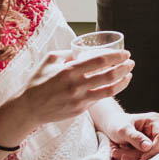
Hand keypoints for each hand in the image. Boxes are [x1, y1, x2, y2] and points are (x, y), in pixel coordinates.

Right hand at [12, 49, 133, 129]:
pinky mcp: (80, 110)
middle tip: (131, 62)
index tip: (125, 53)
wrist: (27, 109)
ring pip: (109, 91)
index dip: (116, 57)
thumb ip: (67, 53)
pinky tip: (116, 85)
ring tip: (129, 74)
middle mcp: (76, 86)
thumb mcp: (49, 60)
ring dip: (123, 81)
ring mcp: (79, 100)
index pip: (99, 62)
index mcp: (69, 71)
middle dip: (124, 68)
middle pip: (109, 76)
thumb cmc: (37, 81)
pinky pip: (99, 99)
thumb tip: (82, 48)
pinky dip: (111, 91)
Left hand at [101, 111, 158, 159]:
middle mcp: (158, 127)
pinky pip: (144, 154)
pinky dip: (132, 156)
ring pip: (149, 153)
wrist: (111, 125)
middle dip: (137, 154)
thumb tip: (148, 147)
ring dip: (132, 156)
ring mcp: (154, 136)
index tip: (142, 158)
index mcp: (154, 120)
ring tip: (117, 152)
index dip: (154, 149)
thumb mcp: (123, 130)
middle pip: (156, 147)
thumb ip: (135, 138)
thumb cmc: (117, 124)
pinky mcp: (149, 144)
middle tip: (120, 155)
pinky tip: (121, 152)